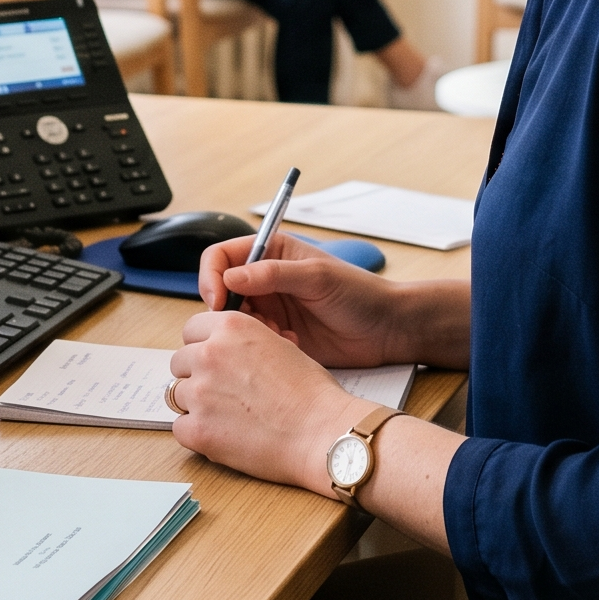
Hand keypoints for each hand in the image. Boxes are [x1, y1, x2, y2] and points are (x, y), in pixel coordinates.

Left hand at [167, 310, 365, 491]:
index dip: (202, 345)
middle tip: (222, 392)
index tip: (212, 360)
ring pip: (176, 395)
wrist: (321, 432)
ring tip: (226, 416)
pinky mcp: (198, 430)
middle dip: (196, 375)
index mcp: (231, 327)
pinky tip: (222, 435)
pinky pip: (179, 428)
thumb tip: (225, 352)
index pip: (191, 329)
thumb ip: (243, 344)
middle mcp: (210, 354)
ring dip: (195, 404)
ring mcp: (200, 393)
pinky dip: (196, 433)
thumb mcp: (279, 346)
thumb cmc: (311, 393)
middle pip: (179, 362)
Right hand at [198, 233, 411, 368]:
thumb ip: (273, 274)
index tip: (218, 300)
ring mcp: (271, 309)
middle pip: (222, 292)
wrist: (386, 330)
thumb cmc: (360, 293)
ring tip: (279, 335)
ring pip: (234, 322)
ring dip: (249, 331)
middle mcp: (265, 280)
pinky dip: (263, 347)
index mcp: (271, 253)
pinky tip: (292, 345)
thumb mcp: (317, 276)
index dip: (212, 277)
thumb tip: (231, 276)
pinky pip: (252, 343)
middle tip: (251, 325)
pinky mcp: (277, 337)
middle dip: (229, 312)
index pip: (222, 257)